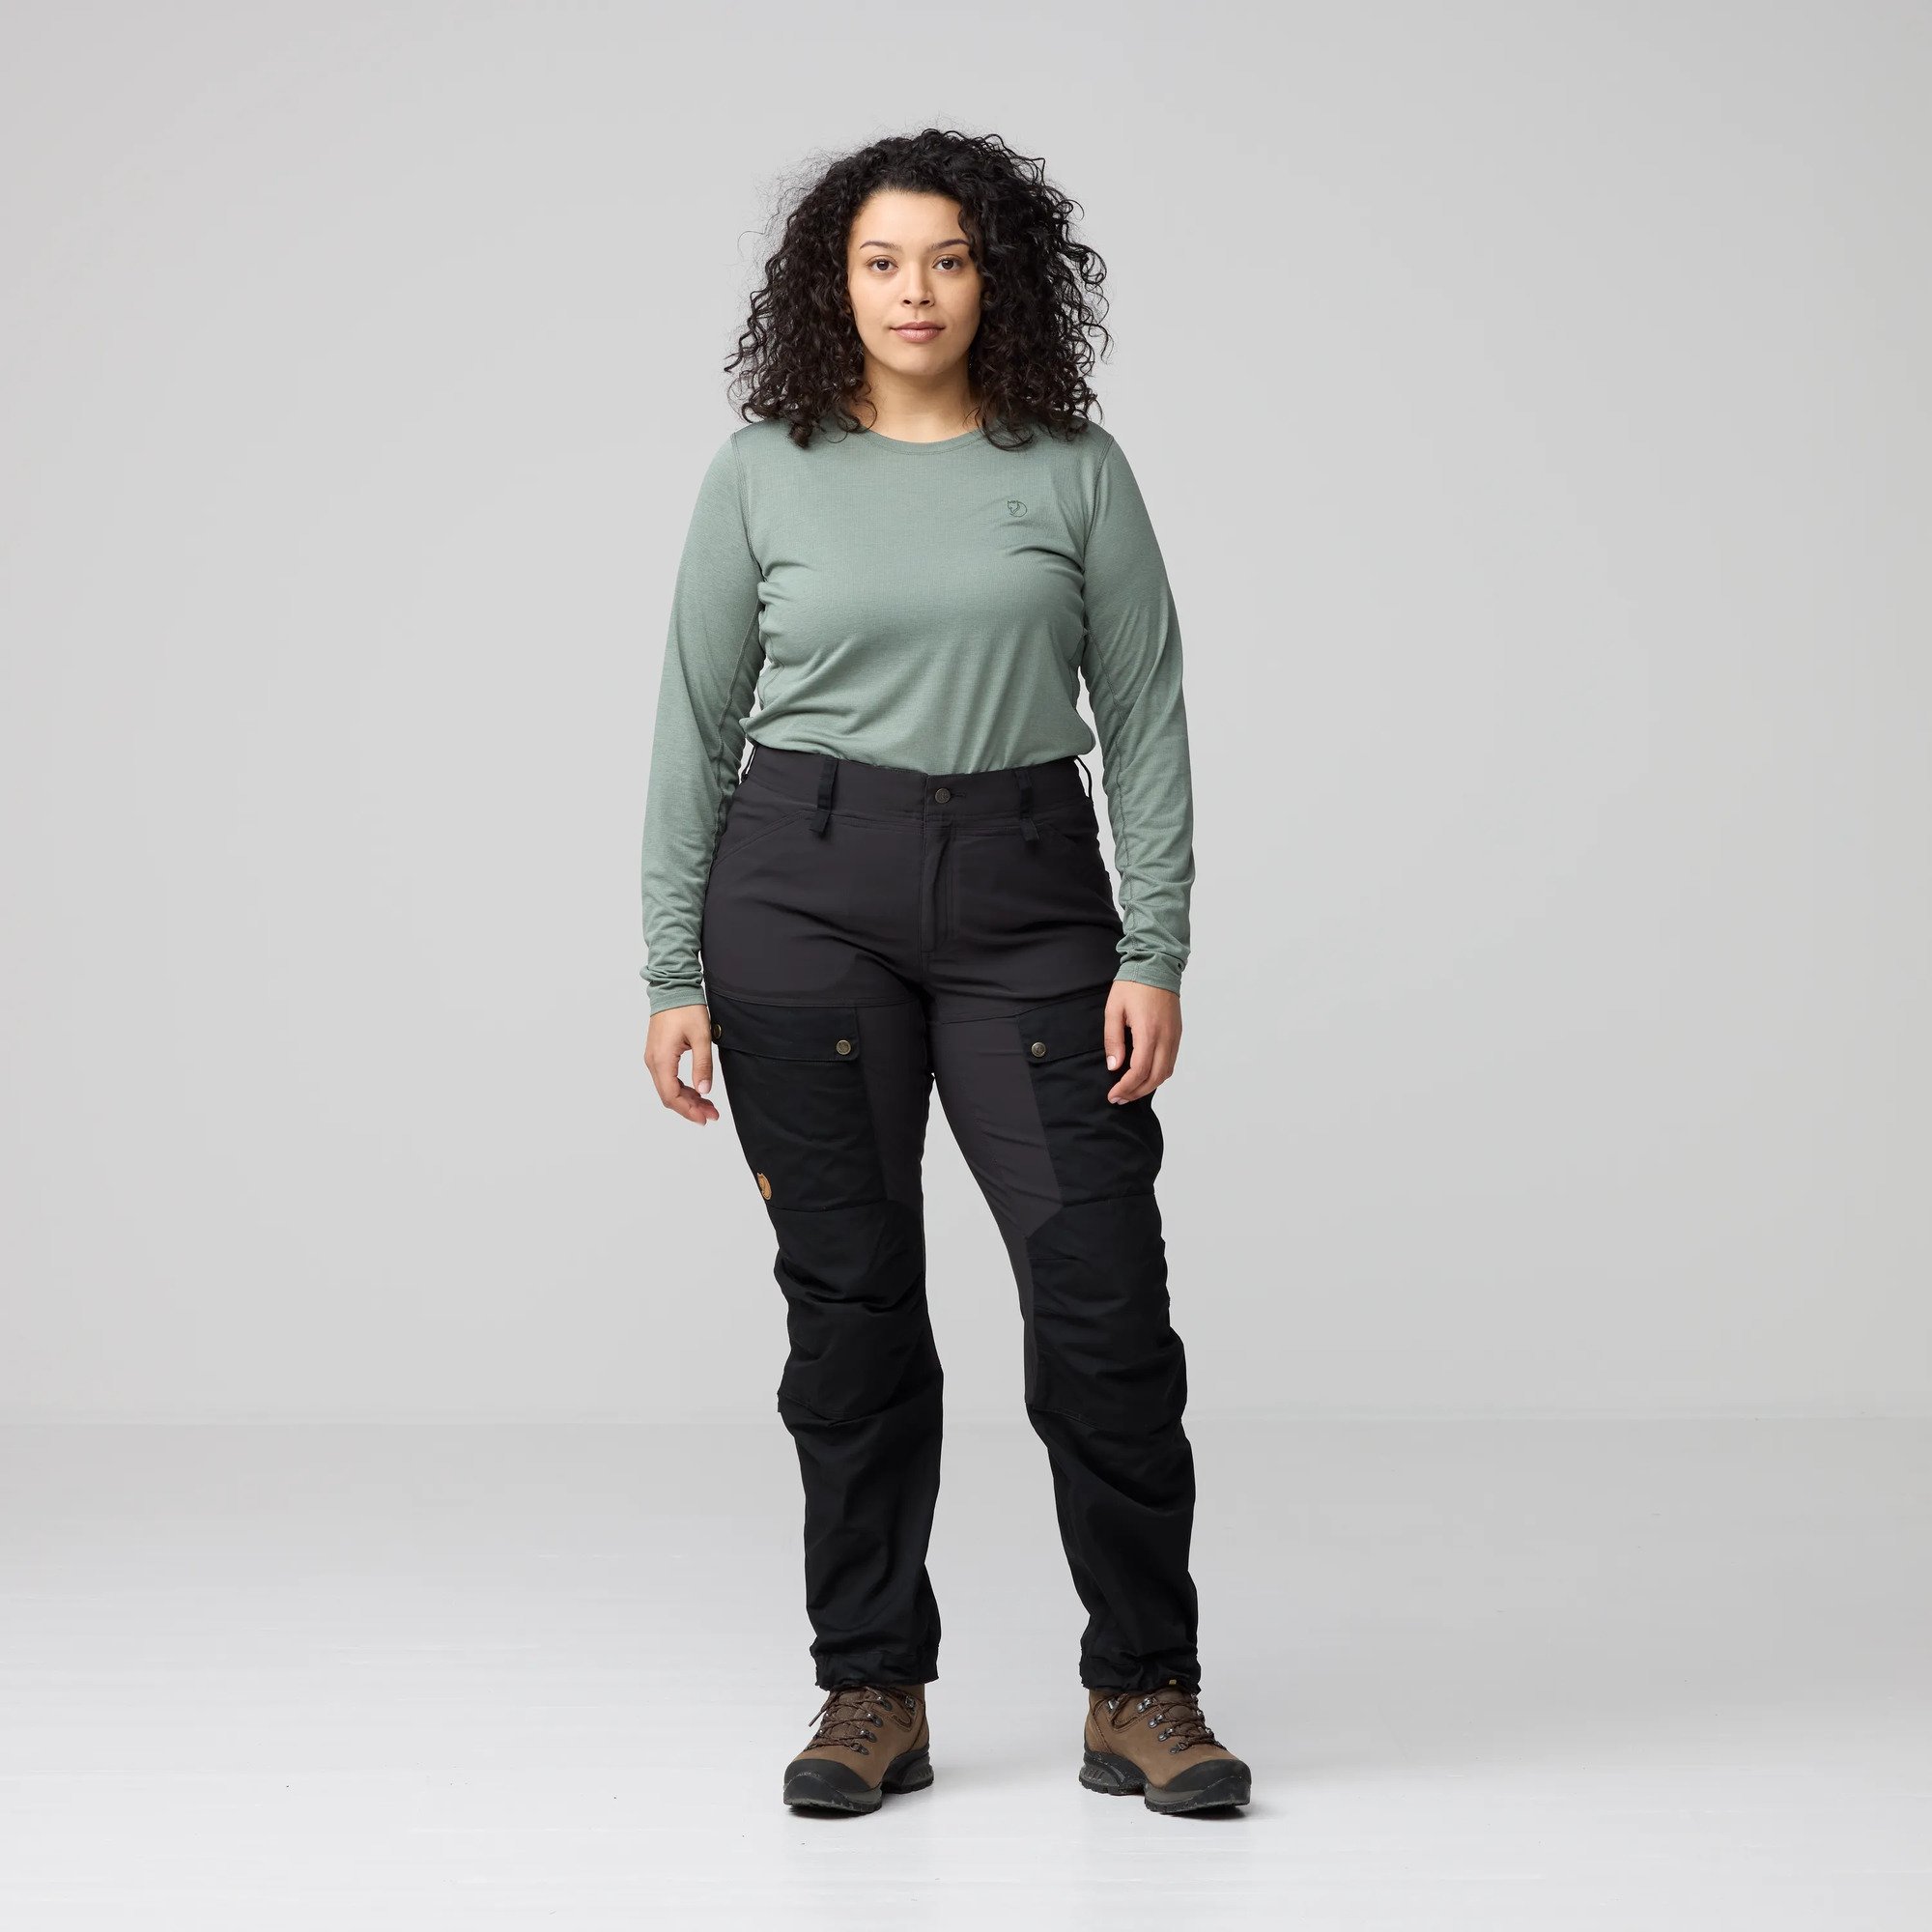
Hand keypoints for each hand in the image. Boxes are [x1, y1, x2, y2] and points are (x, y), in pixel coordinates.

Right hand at [646, 1004, 719, 1124]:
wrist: (672, 988)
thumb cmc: (686, 1008)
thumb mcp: (701, 1037)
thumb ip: (703, 1065)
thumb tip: (705, 1091)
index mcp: (662, 1059)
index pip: (671, 1096)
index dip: (688, 1111)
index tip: (705, 1118)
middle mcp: (653, 1062)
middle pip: (668, 1096)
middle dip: (690, 1108)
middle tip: (712, 1114)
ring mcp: (653, 1058)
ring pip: (668, 1089)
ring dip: (687, 1099)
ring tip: (709, 1105)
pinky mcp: (658, 1054)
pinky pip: (667, 1078)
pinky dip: (682, 1088)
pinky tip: (697, 1091)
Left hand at [1103, 981, 1179, 1103]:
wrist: (1157, 965)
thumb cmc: (1133, 985)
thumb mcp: (1114, 1009)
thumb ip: (1113, 1039)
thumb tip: (1114, 1066)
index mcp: (1148, 1031)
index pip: (1139, 1071)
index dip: (1125, 1087)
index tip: (1113, 1094)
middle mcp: (1165, 1037)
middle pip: (1155, 1078)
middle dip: (1136, 1092)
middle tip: (1119, 1098)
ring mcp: (1174, 1036)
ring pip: (1165, 1073)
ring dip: (1148, 1086)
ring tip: (1130, 1090)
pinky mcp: (1177, 1034)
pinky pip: (1170, 1062)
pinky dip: (1158, 1074)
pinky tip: (1144, 1076)